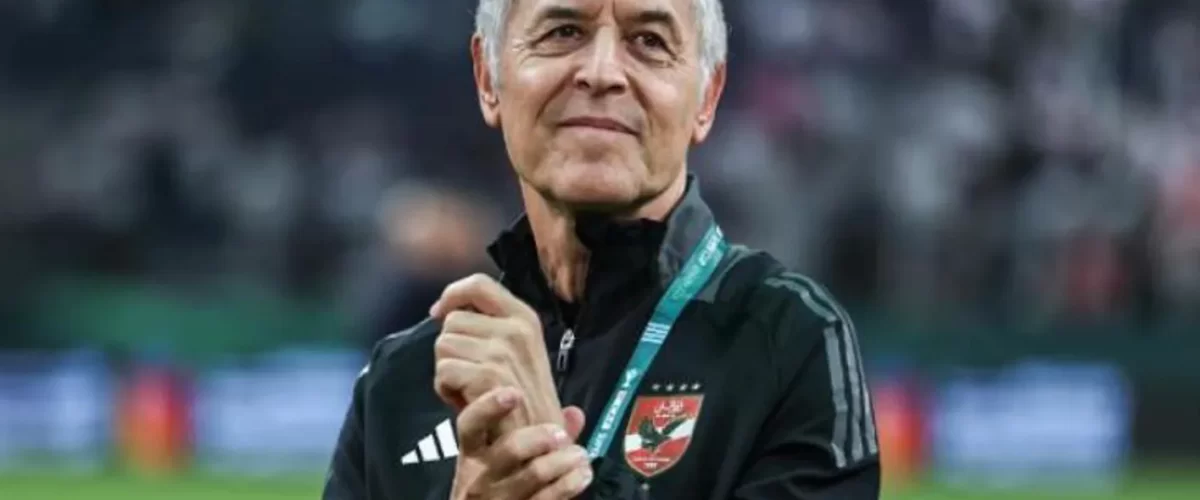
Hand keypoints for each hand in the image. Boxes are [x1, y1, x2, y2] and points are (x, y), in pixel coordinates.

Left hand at [431, 273, 564, 432]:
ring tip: (471, 391)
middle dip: (451, 348)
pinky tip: (466, 404)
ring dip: (448, 371)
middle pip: (452, 321)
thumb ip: (489, 326)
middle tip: (470, 376)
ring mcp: (503, 351)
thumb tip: (445, 310)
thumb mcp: (516, 352)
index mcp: (525, 317)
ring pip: (443, 346)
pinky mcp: (488, 376)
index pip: (478, 285)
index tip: (438, 312)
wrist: (540, 444)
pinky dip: (446, 391)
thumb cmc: (522, 402)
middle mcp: (516, 328)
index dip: (452, 295)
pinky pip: (443, 371)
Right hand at [451, 388, 591, 499]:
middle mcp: (480, 475)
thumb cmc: (497, 484)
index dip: (489, 407)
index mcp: (472, 452)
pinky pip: (549, 497)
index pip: (470, 424)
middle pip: (510, 448)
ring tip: (580, 455)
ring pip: (535, 473)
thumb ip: (538, 432)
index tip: (514, 393)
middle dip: (541, 436)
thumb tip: (574, 413)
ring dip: (564, 460)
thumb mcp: (504, 458)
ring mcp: (499, 498)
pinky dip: (571, 482)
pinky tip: (582, 474)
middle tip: (561, 434)